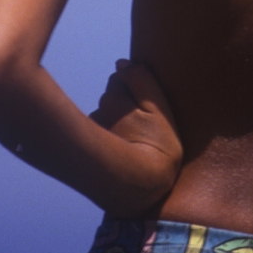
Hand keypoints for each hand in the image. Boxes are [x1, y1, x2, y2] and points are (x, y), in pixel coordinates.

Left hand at [89, 60, 182, 202]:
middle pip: (113, 92)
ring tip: (135, 139)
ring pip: (107, 111)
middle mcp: (101, 108)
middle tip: (144, 123)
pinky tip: (124, 148)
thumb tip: (122, 62)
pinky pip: (102, 129)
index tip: (147, 104)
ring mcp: (95, 127)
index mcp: (116, 97)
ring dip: (117, 117)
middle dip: (125, 100)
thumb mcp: (160, 110)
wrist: (140, 189)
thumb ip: (142, 79)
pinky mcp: (92, 144)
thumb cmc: (158, 148)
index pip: (122, 75)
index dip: (136, 86)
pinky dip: (110, 133)